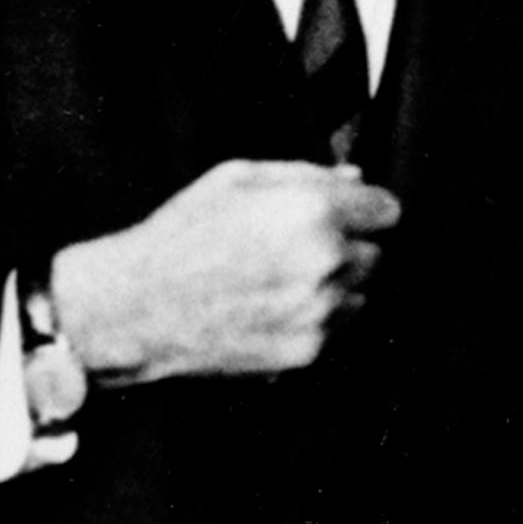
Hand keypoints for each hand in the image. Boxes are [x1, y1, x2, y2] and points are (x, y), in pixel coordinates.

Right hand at [50, 159, 403, 383]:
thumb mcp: (235, 179)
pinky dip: (319, 316)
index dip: (365, 210)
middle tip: (298, 246)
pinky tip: (274, 305)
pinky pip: (339, 326)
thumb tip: (355, 180)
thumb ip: (305, 174)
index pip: (388, 210)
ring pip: (362, 292)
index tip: (347, 214)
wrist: (133, 307)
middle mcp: (326, 262)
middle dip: (348, 246)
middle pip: (376, 253)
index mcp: (312, 212)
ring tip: (281, 278)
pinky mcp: (309, 349)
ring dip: (337, 284)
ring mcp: (320, 311)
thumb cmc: (179, 235)